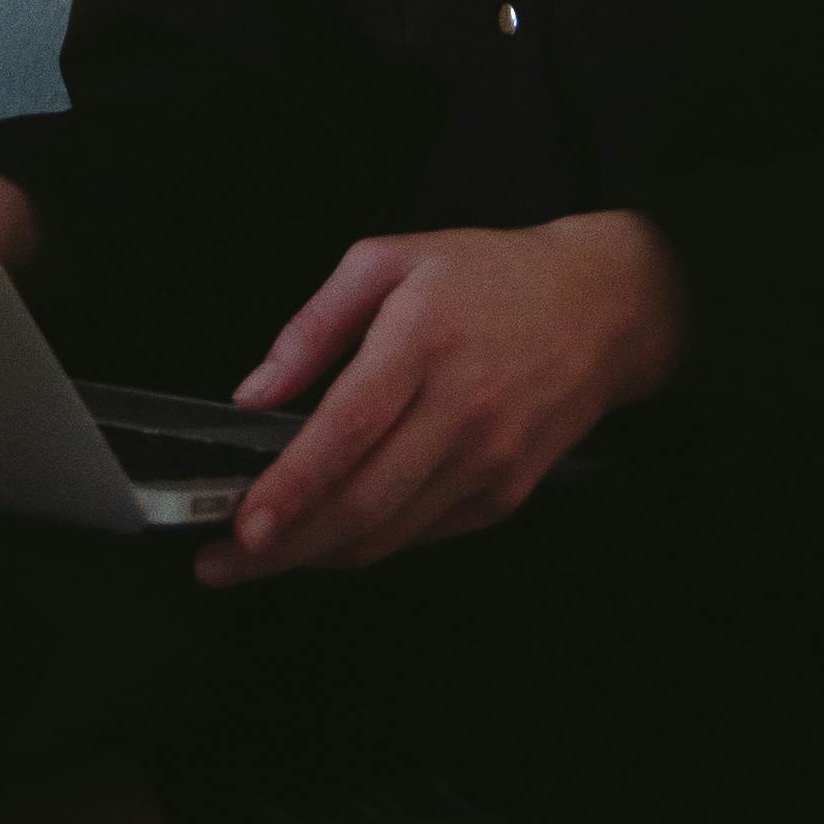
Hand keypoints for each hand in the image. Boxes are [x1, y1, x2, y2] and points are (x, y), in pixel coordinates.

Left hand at [202, 212, 684, 582]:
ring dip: (317, 556)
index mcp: (425, 339)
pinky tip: (328, 536)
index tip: (244, 524)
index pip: (349, 429)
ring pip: (389, 533)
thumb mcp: (389, 260)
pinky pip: (422, 534)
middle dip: (284, 547)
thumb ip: (313, 326)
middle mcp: (463, 408)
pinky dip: (368, 543)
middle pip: (364, 502)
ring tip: (259, 560)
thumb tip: (255, 393)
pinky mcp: (507, 493)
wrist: (602, 308)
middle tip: (221, 563)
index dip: (293, 486)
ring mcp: (490, 459)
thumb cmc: (489, 276)